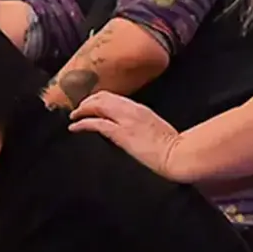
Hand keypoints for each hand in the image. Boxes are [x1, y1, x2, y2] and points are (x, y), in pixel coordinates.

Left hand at [69, 91, 184, 179]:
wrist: (178, 154)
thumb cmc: (172, 147)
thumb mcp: (156, 129)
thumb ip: (142, 125)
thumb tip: (133, 129)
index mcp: (140, 109)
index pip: (114, 97)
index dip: (98, 99)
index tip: (91, 105)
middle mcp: (131, 110)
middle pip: (102, 97)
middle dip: (87, 101)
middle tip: (78, 109)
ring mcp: (125, 120)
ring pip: (96, 106)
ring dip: (82, 110)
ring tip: (74, 116)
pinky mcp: (120, 133)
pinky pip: (96, 123)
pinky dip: (82, 123)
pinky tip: (74, 127)